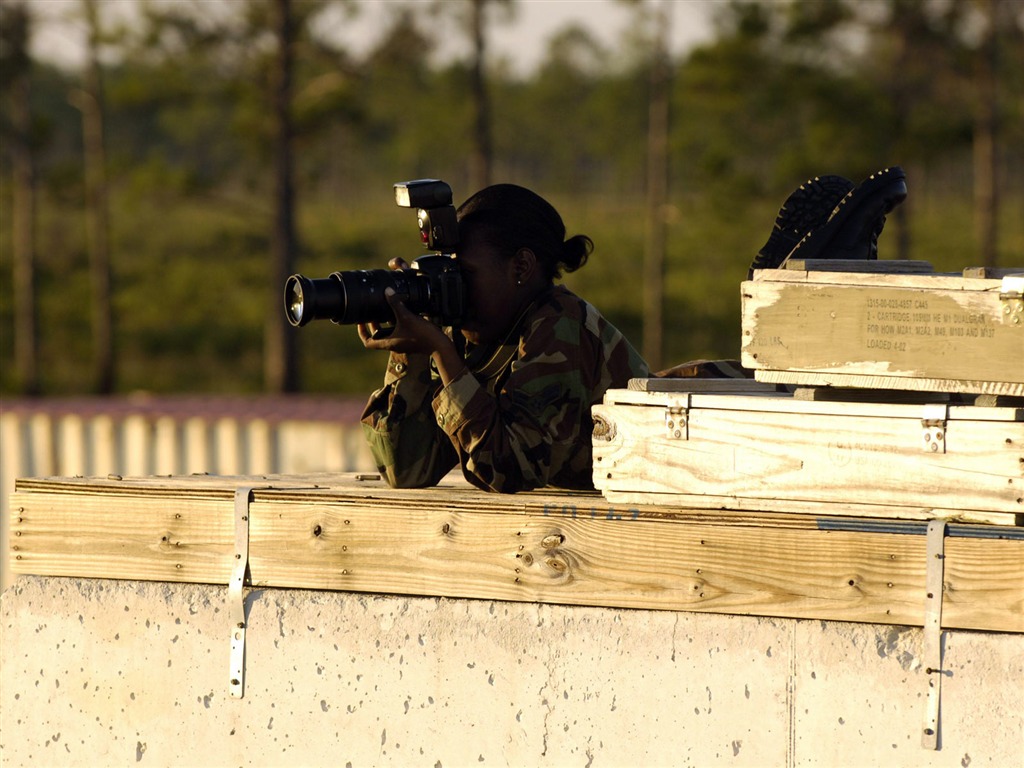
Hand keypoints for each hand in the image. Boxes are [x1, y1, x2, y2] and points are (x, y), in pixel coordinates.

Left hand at [356, 258, 468, 386]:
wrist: (441, 346)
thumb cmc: (423, 335)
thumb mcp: (407, 317)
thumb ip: (396, 304)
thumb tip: (387, 291)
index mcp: (388, 343)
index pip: (368, 342)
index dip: (362, 332)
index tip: (361, 321)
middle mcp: (393, 345)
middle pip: (377, 338)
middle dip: (373, 326)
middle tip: (372, 313)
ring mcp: (402, 343)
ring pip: (388, 334)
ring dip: (384, 324)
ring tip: (384, 311)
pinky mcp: (410, 340)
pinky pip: (398, 333)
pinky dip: (396, 324)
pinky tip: (401, 313)